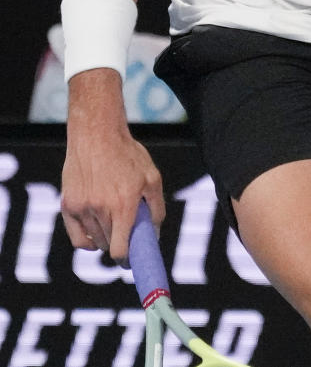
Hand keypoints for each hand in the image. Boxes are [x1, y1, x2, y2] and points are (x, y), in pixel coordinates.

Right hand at [61, 70, 164, 261]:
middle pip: (109, 245)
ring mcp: (82, 208)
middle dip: (120, 244)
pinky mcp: (68, 206)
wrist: (97, 135)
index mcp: (124, 204)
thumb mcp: (152, 177)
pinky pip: (77, 237)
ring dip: (105, 239)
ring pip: (94, 241)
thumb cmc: (128, 155)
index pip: (120, 250)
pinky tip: (96, 234)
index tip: (131, 260)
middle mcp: (101, 209)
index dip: (126, 259)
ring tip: (114, 221)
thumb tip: (154, 235)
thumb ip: (156, 208)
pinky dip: (87, 241)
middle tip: (127, 235)